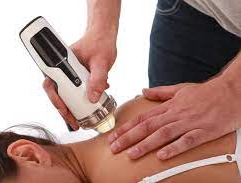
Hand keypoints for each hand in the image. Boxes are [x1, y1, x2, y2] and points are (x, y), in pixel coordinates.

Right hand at [43, 31, 116, 129]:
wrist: (104, 37)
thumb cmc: (99, 43)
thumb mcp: (101, 62)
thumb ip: (97, 79)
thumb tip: (92, 98)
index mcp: (62, 63)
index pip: (51, 84)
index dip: (55, 100)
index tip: (64, 111)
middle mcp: (64, 70)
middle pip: (58, 93)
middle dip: (65, 109)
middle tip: (74, 123)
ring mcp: (71, 74)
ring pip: (68, 94)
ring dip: (74, 108)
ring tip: (81, 121)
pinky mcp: (79, 78)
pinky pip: (77, 92)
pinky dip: (83, 101)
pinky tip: (92, 106)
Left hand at [108, 77, 240, 159]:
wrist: (230, 91)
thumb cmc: (205, 92)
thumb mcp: (179, 89)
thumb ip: (160, 92)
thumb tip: (144, 91)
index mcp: (169, 106)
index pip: (143, 118)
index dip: (127, 127)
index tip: (114, 136)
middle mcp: (176, 114)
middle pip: (148, 127)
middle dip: (129, 138)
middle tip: (115, 147)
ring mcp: (189, 123)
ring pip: (163, 134)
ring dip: (146, 145)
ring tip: (132, 154)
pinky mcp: (204, 131)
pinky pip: (187, 141)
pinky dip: (174, 148)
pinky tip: (162, 156)